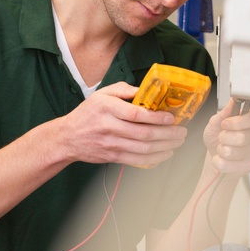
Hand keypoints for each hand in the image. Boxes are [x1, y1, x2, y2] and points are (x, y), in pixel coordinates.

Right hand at [57, 81, 187, 166]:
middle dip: (167, 134)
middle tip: (182, 131)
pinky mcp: (112, 156)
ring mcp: (111, 144)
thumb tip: (144, 90)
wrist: (67, 138)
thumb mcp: (101, 94)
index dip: (156, 117)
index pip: (135, 114)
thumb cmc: (88, 113)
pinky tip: (166, 153)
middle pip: (143, 133)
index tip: (171, 117)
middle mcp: (109, 127)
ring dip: (165, 146)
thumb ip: (123, 89)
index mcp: (107, 108)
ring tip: (178, 142)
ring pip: (142, 148)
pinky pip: (136, 160)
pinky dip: (154, 159)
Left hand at [202, 99, 249, 174]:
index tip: (225, 124)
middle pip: (244, 137)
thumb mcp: (215, 122)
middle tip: (221, 137)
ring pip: (234, 152)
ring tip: (222, 148)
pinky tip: (221, 159)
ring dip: (221, 150)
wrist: (214, 155)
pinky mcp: (249, 166)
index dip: (238, 122)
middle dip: (225, 137)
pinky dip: (219, 162)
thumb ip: (223, 113)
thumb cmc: (217, 138)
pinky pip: (230, 165)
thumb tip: (232, 102)